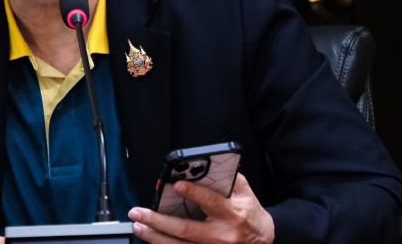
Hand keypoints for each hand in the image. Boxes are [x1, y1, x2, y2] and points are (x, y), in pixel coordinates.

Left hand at [128, 173, 273, 243]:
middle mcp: (220, 235)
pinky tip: (151, 238)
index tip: (176, 185)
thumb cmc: (251, 215)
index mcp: (232, 214)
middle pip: (185, 229)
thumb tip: (205, 166)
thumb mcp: (246, 194)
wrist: (263, 242)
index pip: (210, 202)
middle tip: (138, 212)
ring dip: (155, 237)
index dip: (193, 194)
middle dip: (158, 221)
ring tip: (138, 226)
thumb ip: (228, 179)